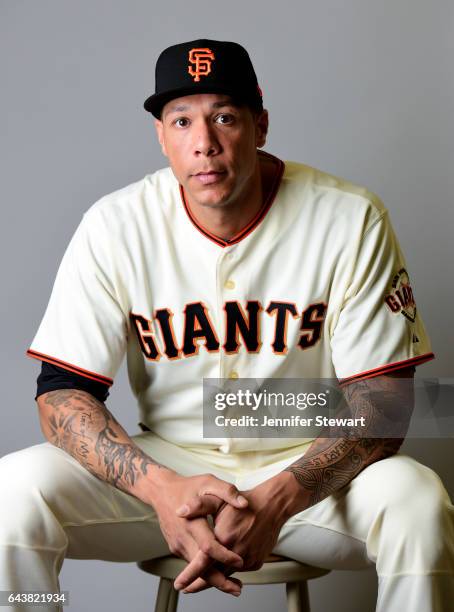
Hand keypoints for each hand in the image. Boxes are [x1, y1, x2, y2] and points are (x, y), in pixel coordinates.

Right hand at [148, 469, 248, 595]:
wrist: (162, 491)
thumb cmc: (188, 486)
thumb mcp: (209, 482)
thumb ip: (227, 491)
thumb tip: (244, 504)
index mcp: (192, 521)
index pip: (208, 545)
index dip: (224, 555)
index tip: (240, 561)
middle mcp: (183, 537)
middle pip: (200, 566)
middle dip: (220, 580)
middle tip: (238, 589)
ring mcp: (178, 545)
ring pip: (195, 569)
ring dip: (213, 579)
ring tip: (234, 586)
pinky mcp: (176, 548)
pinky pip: (192, 563)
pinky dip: (205, 571)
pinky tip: (219, 572)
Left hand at [173, 472, 296, 592]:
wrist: (272, 505)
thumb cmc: (245, 501)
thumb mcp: (219, 499)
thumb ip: (198, 506)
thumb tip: (180, 512)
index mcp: (224, 537)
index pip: (203, 563)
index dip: (189, 575)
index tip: (180, 585)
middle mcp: (237, 552)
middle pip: (214, 574)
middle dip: (199, 583)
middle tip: (187, 587)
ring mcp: (248, 559)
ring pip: (227, 573)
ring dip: (216, 575)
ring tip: (204, 575)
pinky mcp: (256, 562)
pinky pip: (240, 570)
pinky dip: (231, 568)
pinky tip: (226, 560)